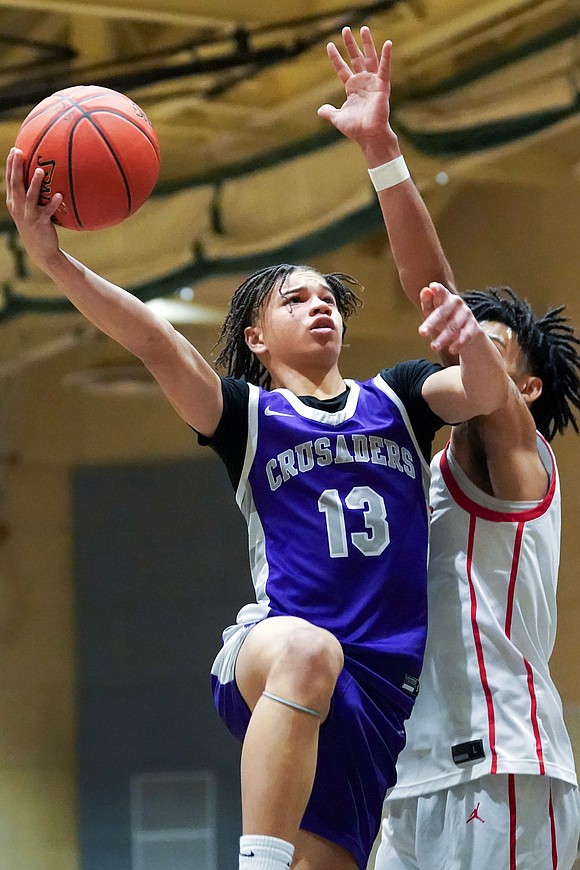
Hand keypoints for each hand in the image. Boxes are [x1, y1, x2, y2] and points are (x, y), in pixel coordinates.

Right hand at [5, 147, 61, 267]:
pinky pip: (48, 212)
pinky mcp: (41, 223)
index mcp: (14, 203)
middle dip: (16, 168)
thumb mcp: (28, 210)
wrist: (40, 251)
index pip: (10, 181)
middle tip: (19, 152)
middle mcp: (18, 208)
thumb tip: (40, 175)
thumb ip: (30, 195)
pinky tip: (60, 196)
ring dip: (35, 183)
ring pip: (30, 197)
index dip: (11, 165)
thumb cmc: (36, 227)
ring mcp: (29, 215)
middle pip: (16, 185)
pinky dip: (53, 204)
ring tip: (40, 171)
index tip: (14, 150)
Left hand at [318, 26, 395, 155]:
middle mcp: (362, 82)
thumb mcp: (338, 118)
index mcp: (352, 88)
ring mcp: (372, 82)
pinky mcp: (382, 86)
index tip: (329, 45)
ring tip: (364, 28)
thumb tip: (320, 110)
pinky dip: (386, 57)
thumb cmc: (356, 129)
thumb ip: (329, 112)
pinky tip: (388, 43)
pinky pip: (385, 69)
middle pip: (355, 59)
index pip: (342, 68)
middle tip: (345, 29)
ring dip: (367, 43)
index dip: (335, 57)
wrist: (368, 136)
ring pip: (369, 58)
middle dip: (350, 44)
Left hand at [419, 283, 482, 355]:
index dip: (438, 290)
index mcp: (445, 297)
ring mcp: (466, 314)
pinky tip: (451, 349)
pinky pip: (466, 335)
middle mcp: (457, 303)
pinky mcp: (474, 326)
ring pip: (453, 327)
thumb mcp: (432, 311)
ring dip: (443, 338)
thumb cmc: (443, 317)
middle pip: (442, 313)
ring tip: (433, 347)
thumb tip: (425, 290)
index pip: (441, 292)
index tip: (432, 287)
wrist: (466, 330)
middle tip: (421, 333)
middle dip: (431, 323)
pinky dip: (459, 343)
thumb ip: (427, 302)